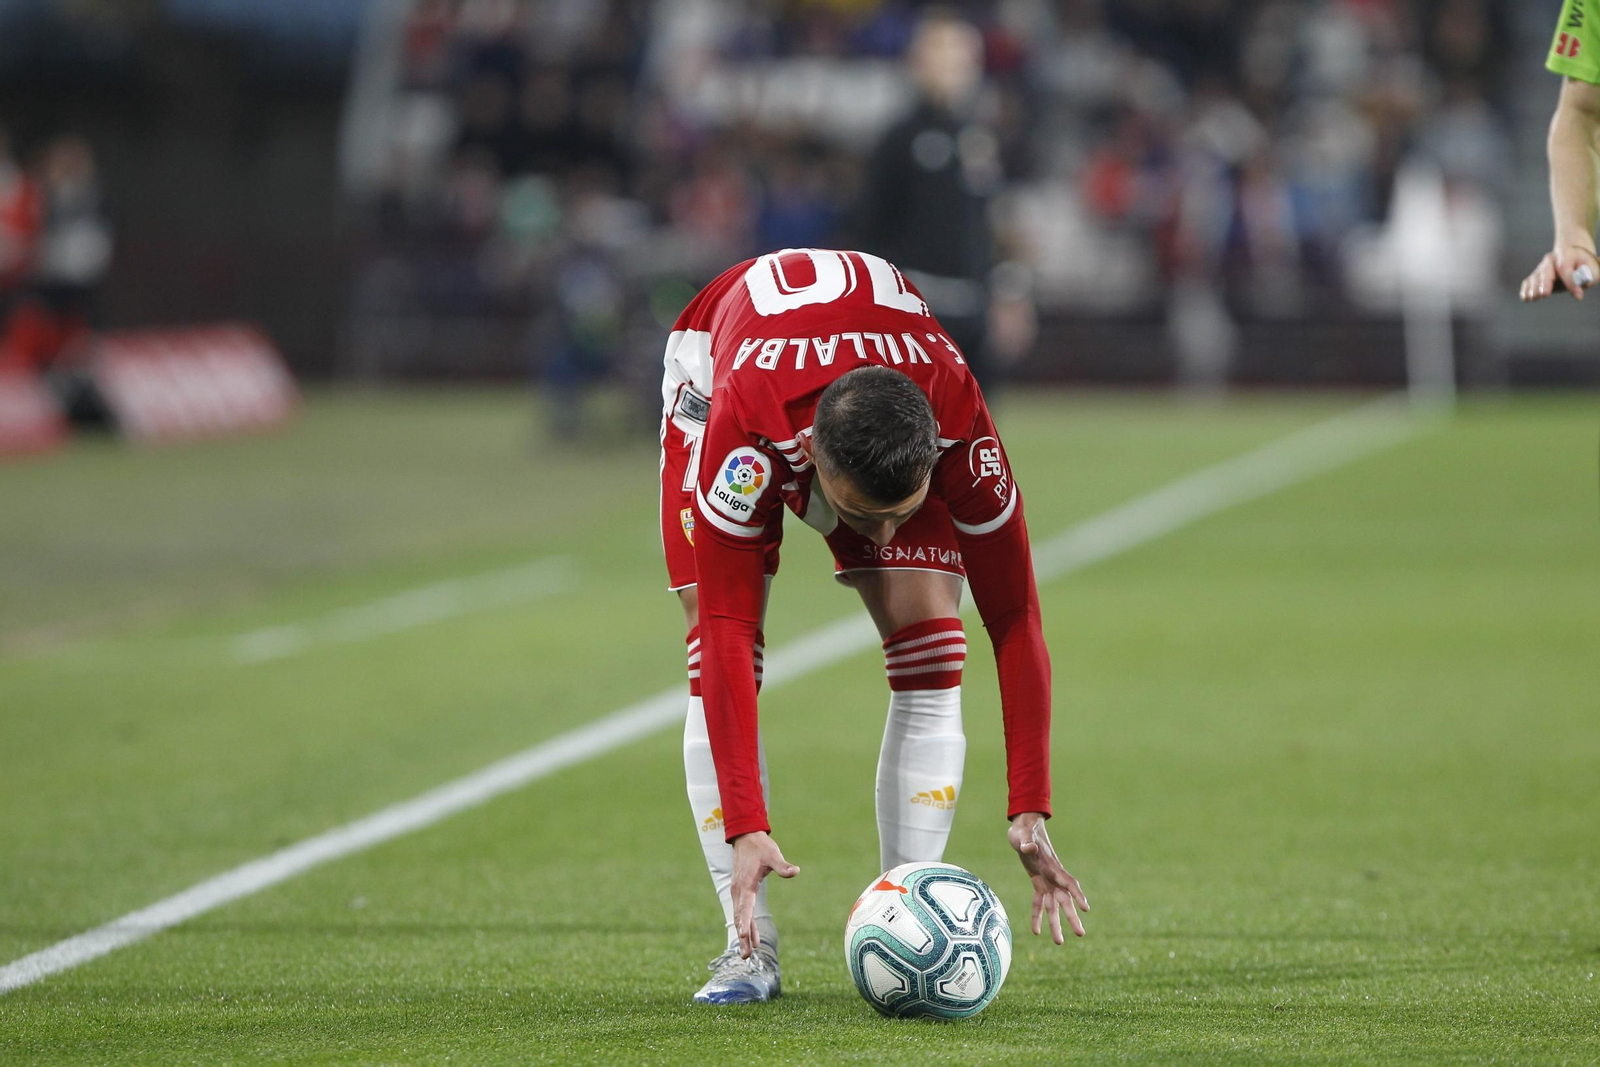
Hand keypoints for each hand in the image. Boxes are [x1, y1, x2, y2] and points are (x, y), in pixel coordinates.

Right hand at [729, 831, 798, 957]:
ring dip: (744, 934)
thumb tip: (796, 871)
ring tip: (747, 954)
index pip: (745, 907)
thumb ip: (783, 866)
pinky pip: (742, 912)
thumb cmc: (760, 847)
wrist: (746, 838)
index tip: (743, 936)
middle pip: (740, 918)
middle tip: (746, 956)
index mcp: (746, 884)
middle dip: (743, 936)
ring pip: (740, 917)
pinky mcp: (740, 892)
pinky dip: (745, 925)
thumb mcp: (773, 854)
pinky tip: (751, 936)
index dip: (745, 922)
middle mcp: (739, 891)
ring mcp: (738, 892)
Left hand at [1007, 812, 1088, 942]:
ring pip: (1054, 906)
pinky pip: (1039, 902)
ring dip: (1056, 924)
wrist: (1024, 826)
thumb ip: (1027, 842)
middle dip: (1072, 917)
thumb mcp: (1023, 834)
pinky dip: (1037, 916)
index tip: (1086, 908)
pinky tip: (1036, 932)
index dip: (1078, 895)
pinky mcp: (1038, 882)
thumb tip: (1029, 848)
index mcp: (1052, 865)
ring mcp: (1047, 880)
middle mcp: (1053, 876)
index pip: (1069, 882)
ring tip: (1059, 943)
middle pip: (1065, 900)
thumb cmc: (1024, 829)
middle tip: (1081, 934)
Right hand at [1520, 245, 1599, 302]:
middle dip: (1545, 283)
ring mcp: (1542, 267)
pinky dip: (1526, 289)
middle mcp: (1551, 259)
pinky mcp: (1536, 275)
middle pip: (1546, 270)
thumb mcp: (1592, 267)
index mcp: (1567, 254)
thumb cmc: (1583, 264)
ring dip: (1534, 288)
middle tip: (1545, 294)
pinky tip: (1525, 298)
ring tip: (1534, 298)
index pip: (1566, 268)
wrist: (1571, 256)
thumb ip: (1590, 275)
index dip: (1571, 282)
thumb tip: (1583, 285)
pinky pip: (1528, 281)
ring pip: (1536, 277)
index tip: (1579, 295)